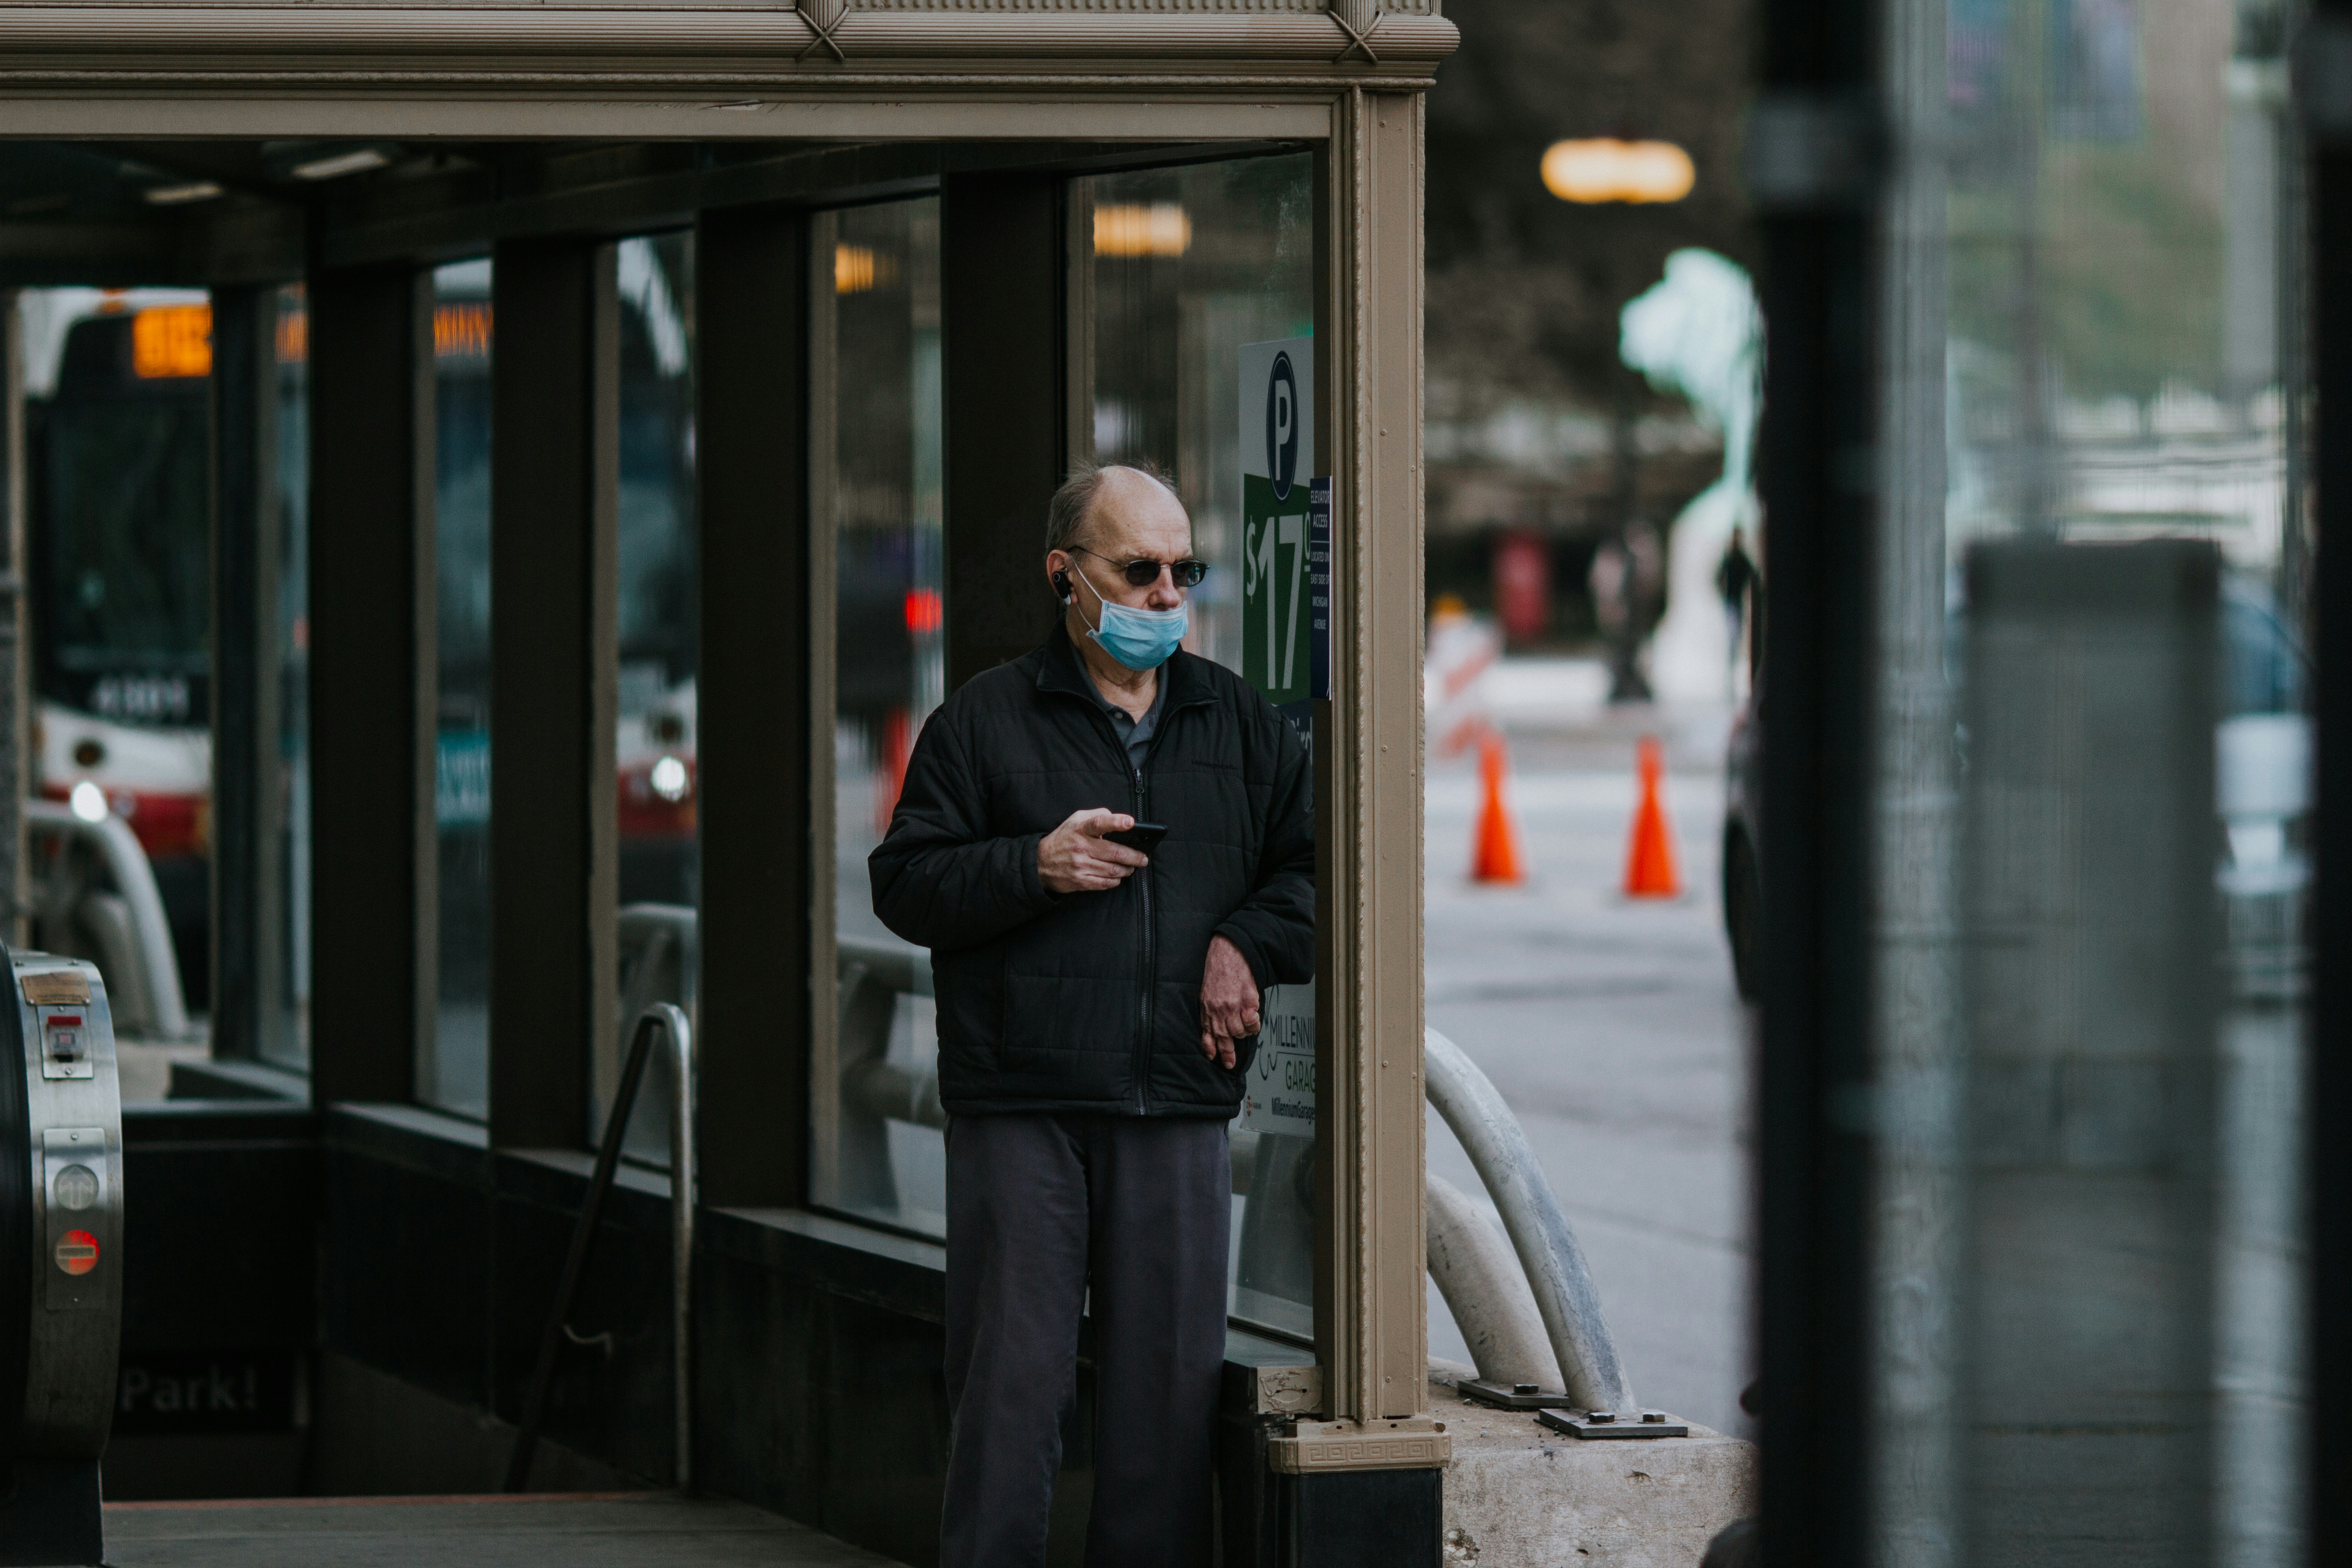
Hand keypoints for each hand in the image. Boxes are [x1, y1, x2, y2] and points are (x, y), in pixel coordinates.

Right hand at [1037, 808, 1149, 893]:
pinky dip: (1115, 880)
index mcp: (1080, 829)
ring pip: (1113, 870)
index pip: (1099, 823)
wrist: (1041, 862)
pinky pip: (1105, 883)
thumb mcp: (1075, 820)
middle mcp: (1080, 847)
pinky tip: (1118, 876)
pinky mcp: (1080, 881)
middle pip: (1114, 852)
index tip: (1130, 823)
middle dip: (1134, 856)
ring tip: (1132, 867)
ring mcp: (1080, 866)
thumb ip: (1097, 816)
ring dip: (1127, 869)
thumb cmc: (1064, 838)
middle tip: (1143, 858)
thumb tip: (1117, 818)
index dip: (1116, 822)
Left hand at [1198, 934, 1260, 1070]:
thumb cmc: (1218, 968)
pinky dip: (1254, 1023)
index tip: (1216, 1059)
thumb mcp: (1206, 991)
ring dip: (1244, 1031)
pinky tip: (1254, 1017)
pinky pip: (1252, 1022)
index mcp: (1207, 1008)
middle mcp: (1218, 1011)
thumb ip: (1210, 1009)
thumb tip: (1214, 1025)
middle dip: (1228, 1053)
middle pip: (1224, 1038)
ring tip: (1247, 1023)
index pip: (1208, 1034)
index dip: (1212, 1049)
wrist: (1230, 951)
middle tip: (1230, 1063)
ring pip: (1239, 1032)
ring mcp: (1233, 1007)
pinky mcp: (1247, 1001)